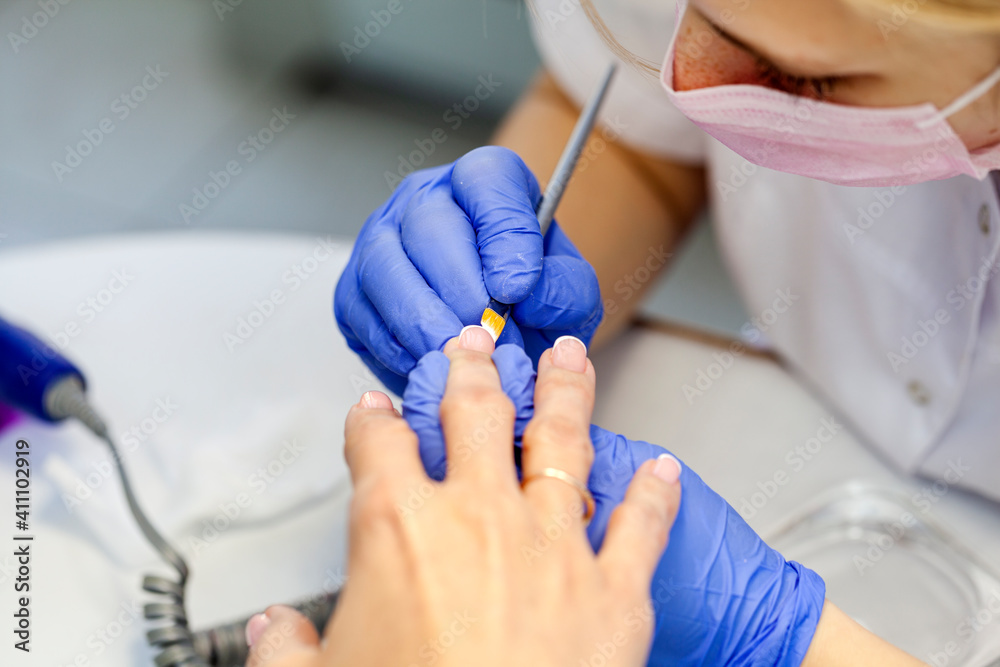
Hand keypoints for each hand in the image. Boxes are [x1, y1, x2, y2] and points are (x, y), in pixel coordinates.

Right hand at [245, 326, 679, 666]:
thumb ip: (285, 651)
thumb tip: (273, 632)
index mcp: (401, 531)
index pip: (377, 446)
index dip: (370, 421)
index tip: (373, 411)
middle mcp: (481, 519)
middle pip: (475, 415)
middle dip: (471, 371)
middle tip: (473, 345)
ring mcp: (554, 546)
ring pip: (563, 441)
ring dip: (564, 392)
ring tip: (567, 357)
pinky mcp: (615, 591)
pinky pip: (641, 525)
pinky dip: (655, 494)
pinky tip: (663, 470)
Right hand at [333, 146, 601, 394]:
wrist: (501, 331)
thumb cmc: (533, 299)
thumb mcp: (571, 293)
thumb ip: (565, 290)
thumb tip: (527, 297)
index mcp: (485, 181)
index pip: (487, 179)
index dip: (503, 231)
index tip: (518, 287)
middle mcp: (425, 199)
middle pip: (429, 226)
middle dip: (460, 290)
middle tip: (487, 337)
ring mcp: (380, 239)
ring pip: (385, 268)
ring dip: (423, 321)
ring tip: (457, 357)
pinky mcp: (353, 288)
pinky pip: (360, 312)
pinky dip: (392, 345)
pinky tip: (426, 364)